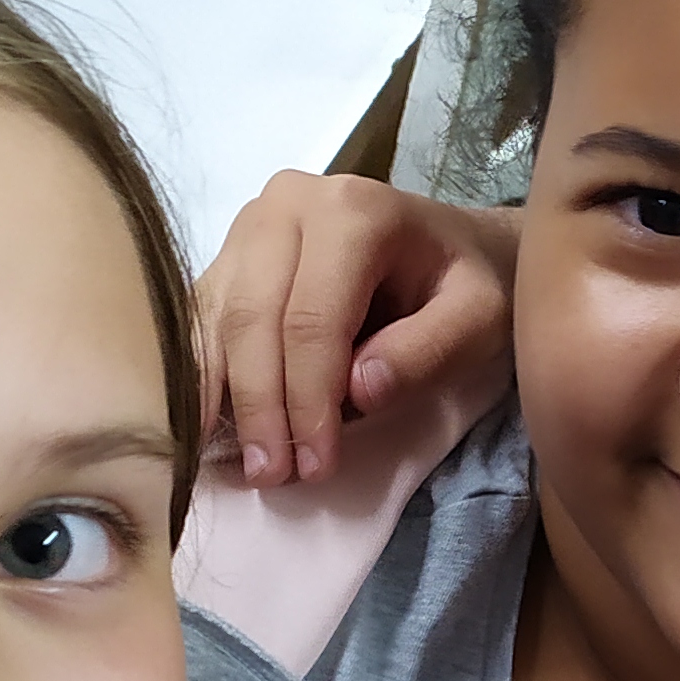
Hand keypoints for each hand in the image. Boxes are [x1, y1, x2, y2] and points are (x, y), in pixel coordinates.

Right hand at [197, 169, 513, 486]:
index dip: (309, 399)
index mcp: (352, 212)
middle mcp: (286, 205)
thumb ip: (428, 350)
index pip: (313, 318)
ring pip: (217, 320)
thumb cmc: (467, 283)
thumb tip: (359, 391)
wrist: (450, 245)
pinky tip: (203, 430)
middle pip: (254, 318)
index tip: (317, 465)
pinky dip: (201, 378)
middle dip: (261, 406)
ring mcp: (249, 226)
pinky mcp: (228, 254)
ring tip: (245, 465)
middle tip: (272, 475)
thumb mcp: (480, 317)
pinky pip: (199, 319)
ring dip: (223, 400)